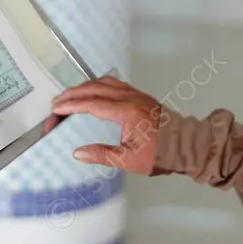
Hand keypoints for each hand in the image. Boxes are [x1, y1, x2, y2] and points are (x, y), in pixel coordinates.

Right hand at [48, 76, 170, 175]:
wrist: (186, 145)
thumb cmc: (160, 154)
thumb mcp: (129, 160)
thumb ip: (102, 155)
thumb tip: (78, 153)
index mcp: (126, 112)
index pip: (91, 104)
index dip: (71, 106)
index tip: (56, 109)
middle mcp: (129, 98)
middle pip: (94, 89)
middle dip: (73, 94)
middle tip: (56, 103)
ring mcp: (136, 94)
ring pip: (104, 82)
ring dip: (85, 87)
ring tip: (70, 96)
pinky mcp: (140, 96)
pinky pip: (115, 83)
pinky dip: (98, 85)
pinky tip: (93, 91)